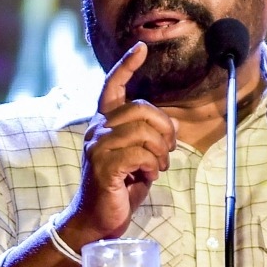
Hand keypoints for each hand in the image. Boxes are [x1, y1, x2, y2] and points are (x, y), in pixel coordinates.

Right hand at [60, 42, 177, 243]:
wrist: (98, 219)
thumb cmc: (120, 186)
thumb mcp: (139, 156)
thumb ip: (148, 136)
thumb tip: (169, 125)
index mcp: (104, 122)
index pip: (112, 86)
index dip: (126, 65)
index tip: (140, 47)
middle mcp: (97, 128)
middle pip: (142, 108)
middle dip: (164, 129)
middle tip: (167, 151)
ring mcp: (97, 145)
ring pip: (145, 132)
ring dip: (161, 152)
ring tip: (157, 167)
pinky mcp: (103, 164)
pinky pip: (142, 154)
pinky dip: (153, 166)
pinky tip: (147, 176)